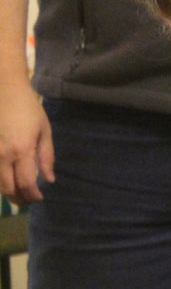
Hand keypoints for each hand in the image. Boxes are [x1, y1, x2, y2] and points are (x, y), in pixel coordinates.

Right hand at [0, 80, 53, 204]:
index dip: (32, 196)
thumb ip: (46, 157)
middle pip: (8, 188)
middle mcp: (3, 154)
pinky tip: (7, 180)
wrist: (4, 89)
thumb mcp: (44, 131)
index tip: (39, 198)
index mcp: (22, 150)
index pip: (26, 183)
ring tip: (19, 193)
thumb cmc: (28, 108)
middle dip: (20, 198)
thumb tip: (48, 180)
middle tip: (29, 200)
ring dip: (7, 192)